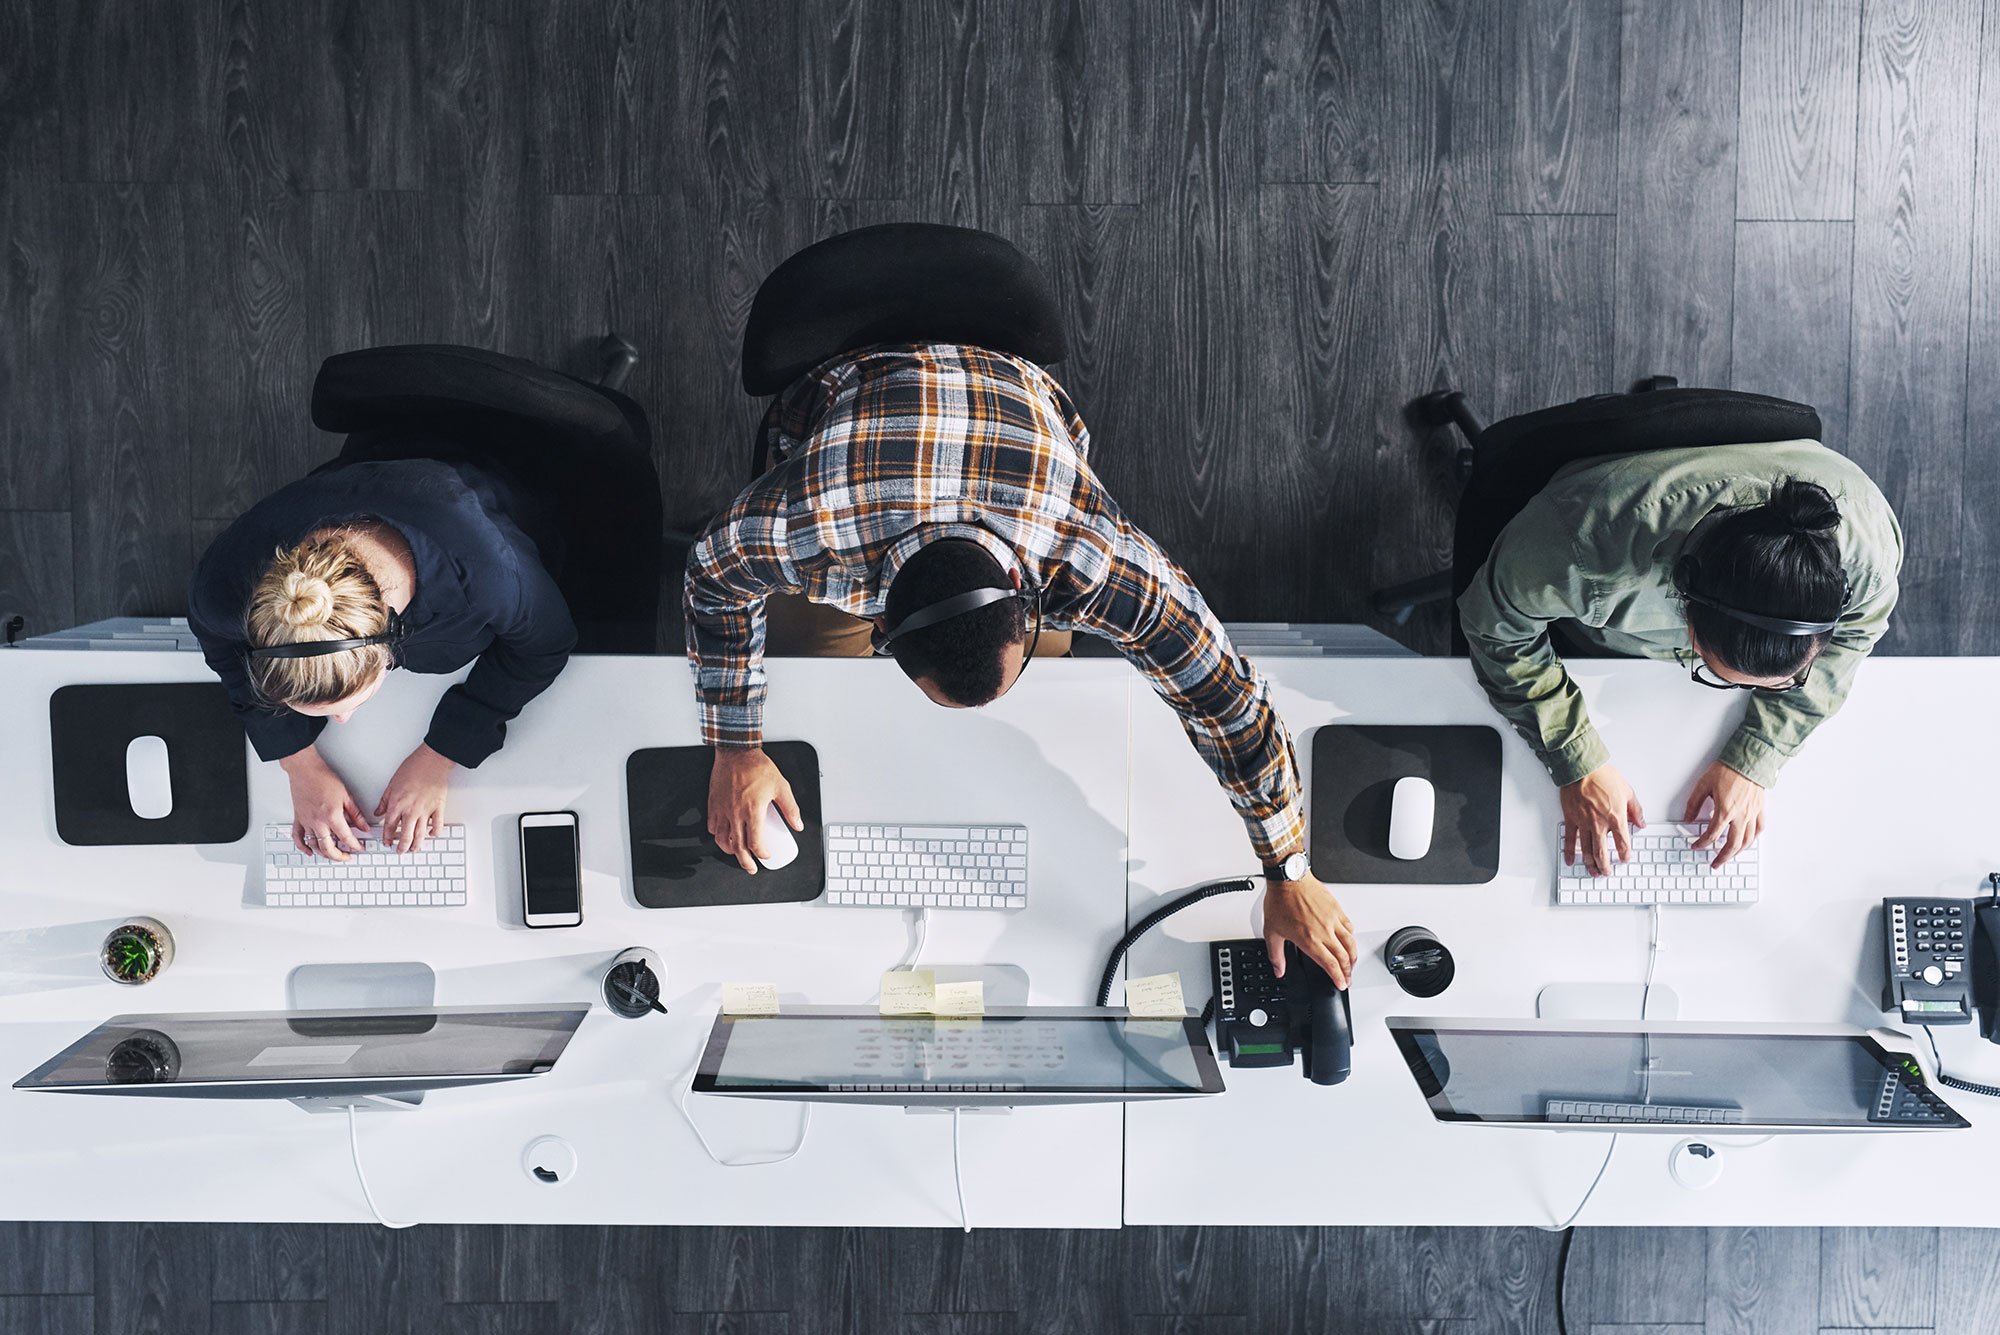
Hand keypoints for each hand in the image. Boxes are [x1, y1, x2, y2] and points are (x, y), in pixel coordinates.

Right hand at [279, 746, 369, 860]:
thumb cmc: (324, 778)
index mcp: (332, 815)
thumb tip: (364, 827)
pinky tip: (310, 852)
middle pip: (328, 848)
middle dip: (340, 856)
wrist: (305, 769)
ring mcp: (306, 821)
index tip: (360, 848)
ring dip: (324, 854)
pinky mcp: (298, 819)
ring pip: (314, 845)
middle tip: (348, 856)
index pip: (346, 838)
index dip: (355, 845)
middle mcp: (317, 821)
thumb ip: (356, 814)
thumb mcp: (346, 795)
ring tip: (334, 854)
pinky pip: (298, 838)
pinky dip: (303, 847)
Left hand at [374, 743, 455, 853]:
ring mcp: (426, 811)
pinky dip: (434, 833)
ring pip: (420, 835)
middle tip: (400, 851)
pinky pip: (437, 826)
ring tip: (414, 849)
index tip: (387, 842)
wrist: (432, 761)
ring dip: (416, 845)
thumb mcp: (392, 784)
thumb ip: (384, 801)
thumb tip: (378, 812)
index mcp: (397, 805)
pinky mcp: (438, 808)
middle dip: (401, 847)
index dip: (387, 838)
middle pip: (405, 836)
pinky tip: (432, 835)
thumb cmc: (413, 768)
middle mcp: (411, 811)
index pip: (389, 827)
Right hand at [708, 746, 803, 874]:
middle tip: (751, 868)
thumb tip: (798, 825)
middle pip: (737, 847)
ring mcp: (722, 810)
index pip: (755, 842)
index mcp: (753, 810)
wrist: (737, 752)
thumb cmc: (757, 767)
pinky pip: (713, 826)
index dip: (761, 853)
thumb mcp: (781, 787)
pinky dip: (718, 835)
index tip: (766, 855)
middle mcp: (735, 813)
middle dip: (745, 861)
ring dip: (729, 851)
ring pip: (722, 839)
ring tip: (736, 854)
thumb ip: (790, 808)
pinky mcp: (713, 804)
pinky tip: (723, 835)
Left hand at [1261, 873, 1356, 987]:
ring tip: (1352, 964)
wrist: (1288, 879)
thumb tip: (1278, 970)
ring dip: (1353, 957)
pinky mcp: (1336, 909)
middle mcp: (1324, 932)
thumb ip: (1276, 955)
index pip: (1330, 965)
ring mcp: (1332, 920)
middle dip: (1348, 972)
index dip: (1338, 978)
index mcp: (1309, 940)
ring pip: (1350, 943)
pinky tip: (1350, 940)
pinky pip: (1349, 926)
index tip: (1341, 984)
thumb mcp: (1272, 932)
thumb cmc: (1280, 901)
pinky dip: (1352, 937)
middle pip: (1343, 957)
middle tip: (1348, 978)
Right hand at [1559, 764, 1645, 876]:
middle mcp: (1599, 824)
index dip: (1624, 855)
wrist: (1582, 769)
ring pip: (1586, 850)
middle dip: (1605, 866)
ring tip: (1593, 872)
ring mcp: (1584, 823)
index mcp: (1616, 818)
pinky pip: (1570, 840)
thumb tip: (1641, 822)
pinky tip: (1571, 861)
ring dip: (1590, 864)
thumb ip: (1636, 810)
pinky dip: (1569, 852)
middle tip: (1607, 872)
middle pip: (1602, 853)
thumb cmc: (1603, 777)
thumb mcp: (1627, 791)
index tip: (1624, 859)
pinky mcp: (1571, 820)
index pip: (1622, 844)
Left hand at [1683, 760, 1764, 867]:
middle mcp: (1740, 816)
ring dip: (1738, 852)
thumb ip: (1694, 804)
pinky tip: (1748, 841)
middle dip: (1722, 857)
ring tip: (1730, 857)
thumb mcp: (1703, 785)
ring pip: (1747, 840)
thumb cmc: (1727, 770)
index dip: (1702, 843)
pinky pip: (1759, 829)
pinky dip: (1753, 838)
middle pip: (1732, 844)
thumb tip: (1687, 819)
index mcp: (1724, 811)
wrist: (1748, 760)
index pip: (1711, 835)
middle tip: (1715, 863)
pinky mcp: (1760, 809)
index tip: (1696, 846)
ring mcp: (1752, 814)